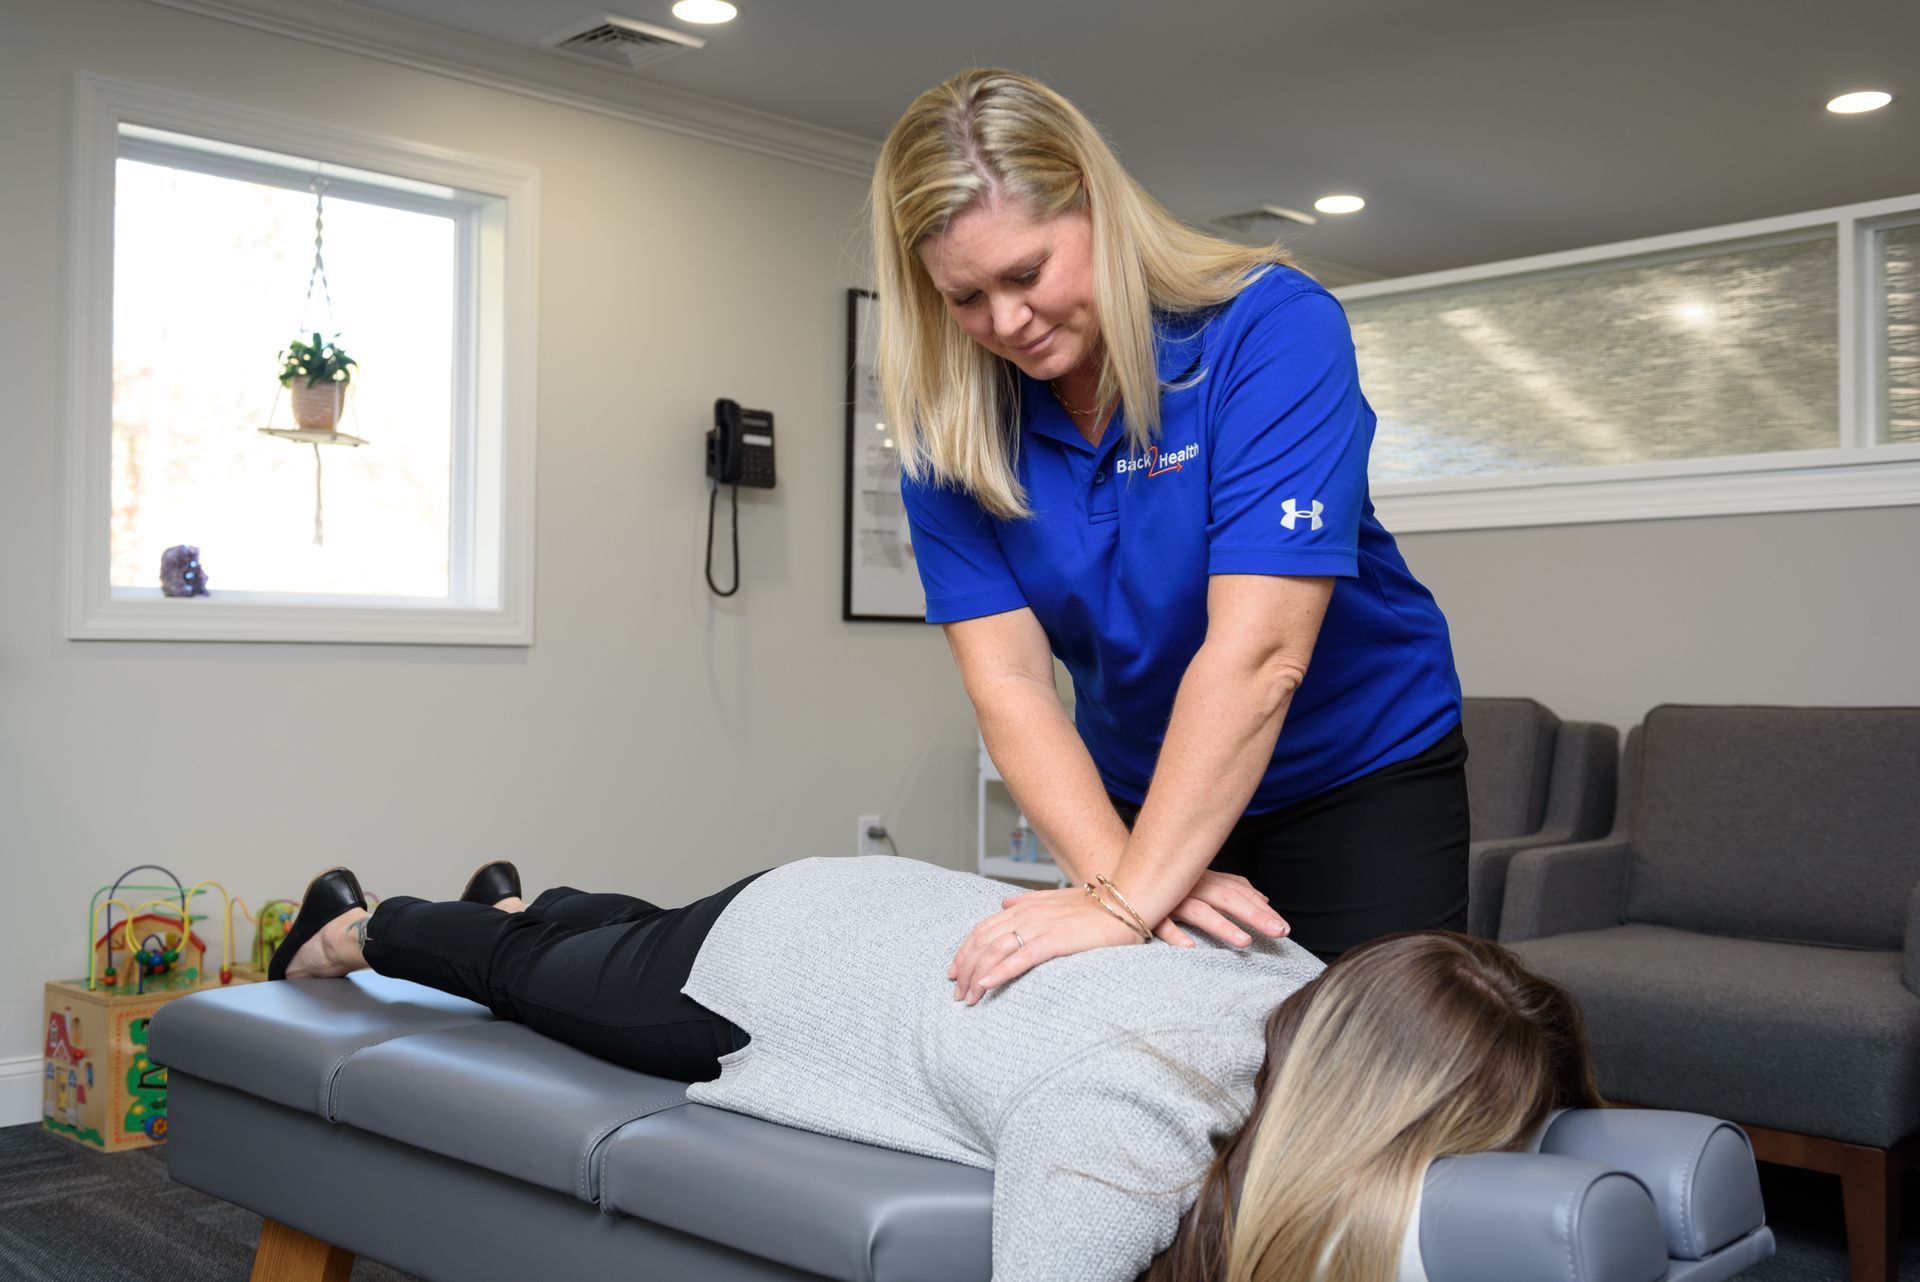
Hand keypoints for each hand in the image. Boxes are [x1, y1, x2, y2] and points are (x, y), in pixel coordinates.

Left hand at [947, 886, 1143, 1004]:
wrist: (1127, 902)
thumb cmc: (1096, 904)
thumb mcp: (1058, 898)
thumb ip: (1029, 901)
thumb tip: (1004, 904)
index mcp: (1025, 907)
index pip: (983, 929)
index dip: (964, 950)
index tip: (954, 971)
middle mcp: (1027, 915)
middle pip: (983, 942)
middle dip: (964, 968)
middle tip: (957, 994)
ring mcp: (1041, 926)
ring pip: (996, 951)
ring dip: (976, 975)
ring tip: (967, 997)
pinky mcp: (1057, 939)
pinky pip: (1022, 957)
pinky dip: (1000, 970)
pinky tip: (986, 984)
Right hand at [1153, 871, 1289, 948]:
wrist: (1121, 865)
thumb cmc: (1167, 877)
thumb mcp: (1201, 878)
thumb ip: (1231, 886)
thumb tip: (1262, 897)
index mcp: (1205, 879)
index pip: (1239, 892)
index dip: (1262, 908)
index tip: (1284, 926)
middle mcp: (1191, 886)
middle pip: (1228, 899)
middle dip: (1255, 915)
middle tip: (1280, 931)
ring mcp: (1170, 898)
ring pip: (1199, 911)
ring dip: (1222, 926)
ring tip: (1244, 942)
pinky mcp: (1148, 911)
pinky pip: (1161, 924)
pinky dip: (1175, 934)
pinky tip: (1189, 947)